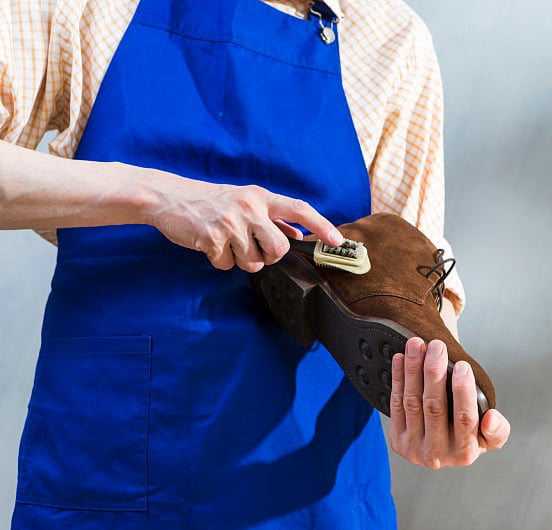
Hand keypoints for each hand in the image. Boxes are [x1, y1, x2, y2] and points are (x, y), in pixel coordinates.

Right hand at [141, 171, 343, 271]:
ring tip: (227, 242)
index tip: (337, 241)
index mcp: (260, 197)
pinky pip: (226, 265)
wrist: (170, 197)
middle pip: (279, 248)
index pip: (299, 210)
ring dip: (241, 260)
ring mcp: (230, 224)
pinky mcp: (211, 239)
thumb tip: (298, 235)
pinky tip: (211, 245)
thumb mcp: (246, 202)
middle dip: (269, 255)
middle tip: (252, 246)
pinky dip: (220, 261)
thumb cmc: (212, 201)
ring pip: (253, 263)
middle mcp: (248, 208)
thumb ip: (273, 218)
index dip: (321, 225)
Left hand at [389, 337, 509, 468]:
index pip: (465, 418)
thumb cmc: (469, 436)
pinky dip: (399, 378)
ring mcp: (414, 448)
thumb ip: (498, 431)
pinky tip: (401, 358)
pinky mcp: (397, 439)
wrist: (441, 448)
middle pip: (435, 407)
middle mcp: (438, 454)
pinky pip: (396, 404)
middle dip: (435, 372)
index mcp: (465, 452)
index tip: (462, 365)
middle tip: (437, 346)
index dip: (463, 390)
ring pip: (413, 402)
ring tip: (417, 344)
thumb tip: (490, 418)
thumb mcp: (490, 438)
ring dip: (413, 370)